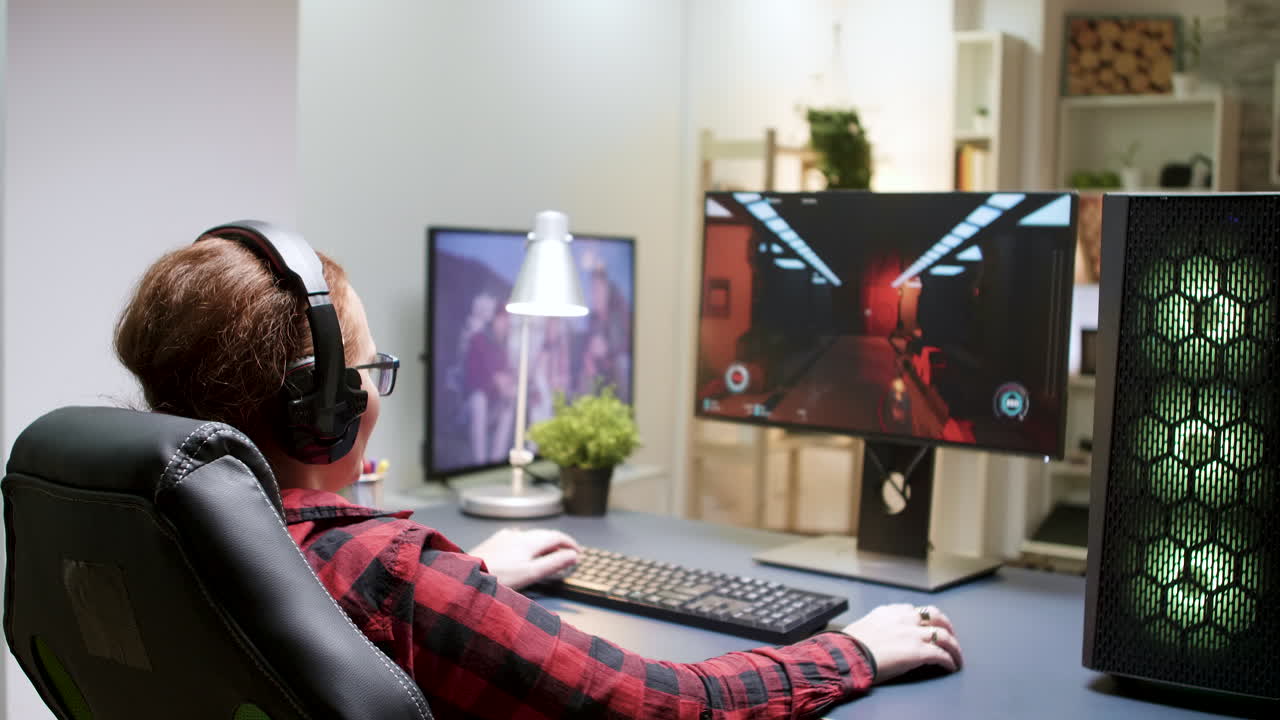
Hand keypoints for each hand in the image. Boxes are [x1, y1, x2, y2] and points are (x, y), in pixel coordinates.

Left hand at [468, 528, 580, 589]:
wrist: (467, 575)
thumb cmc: (498, 577)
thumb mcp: (531, 573)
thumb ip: (553, 563)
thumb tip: (573, 555)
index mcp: (529, 541)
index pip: (556, 536)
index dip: (570, 543)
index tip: (578, 552)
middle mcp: (517, 535)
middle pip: (544, 535)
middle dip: (558, 543)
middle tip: (566, 554)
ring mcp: (504, 537)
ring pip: (529, 536)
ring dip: (542, 543)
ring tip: (548, 554)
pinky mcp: (493, 542)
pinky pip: (516, 538)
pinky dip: (527, 543)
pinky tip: (522, 549)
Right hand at [842, 603, 962, 683]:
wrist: (848, 655)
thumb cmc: (849, 646)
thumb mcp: (863, 628)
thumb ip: (876, 628)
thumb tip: (877, 638)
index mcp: (889, 612)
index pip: (914, 610)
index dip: (925, 619)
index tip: (928, 626)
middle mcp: (904, 619)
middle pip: (935, 616)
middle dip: (946, 626)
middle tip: (951, 637)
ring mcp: (913, 634)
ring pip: (944, 635)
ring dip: (954, 647)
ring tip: (957, 656)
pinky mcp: (919, 651)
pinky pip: (942, 654)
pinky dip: (949, 661)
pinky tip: (951, 666)